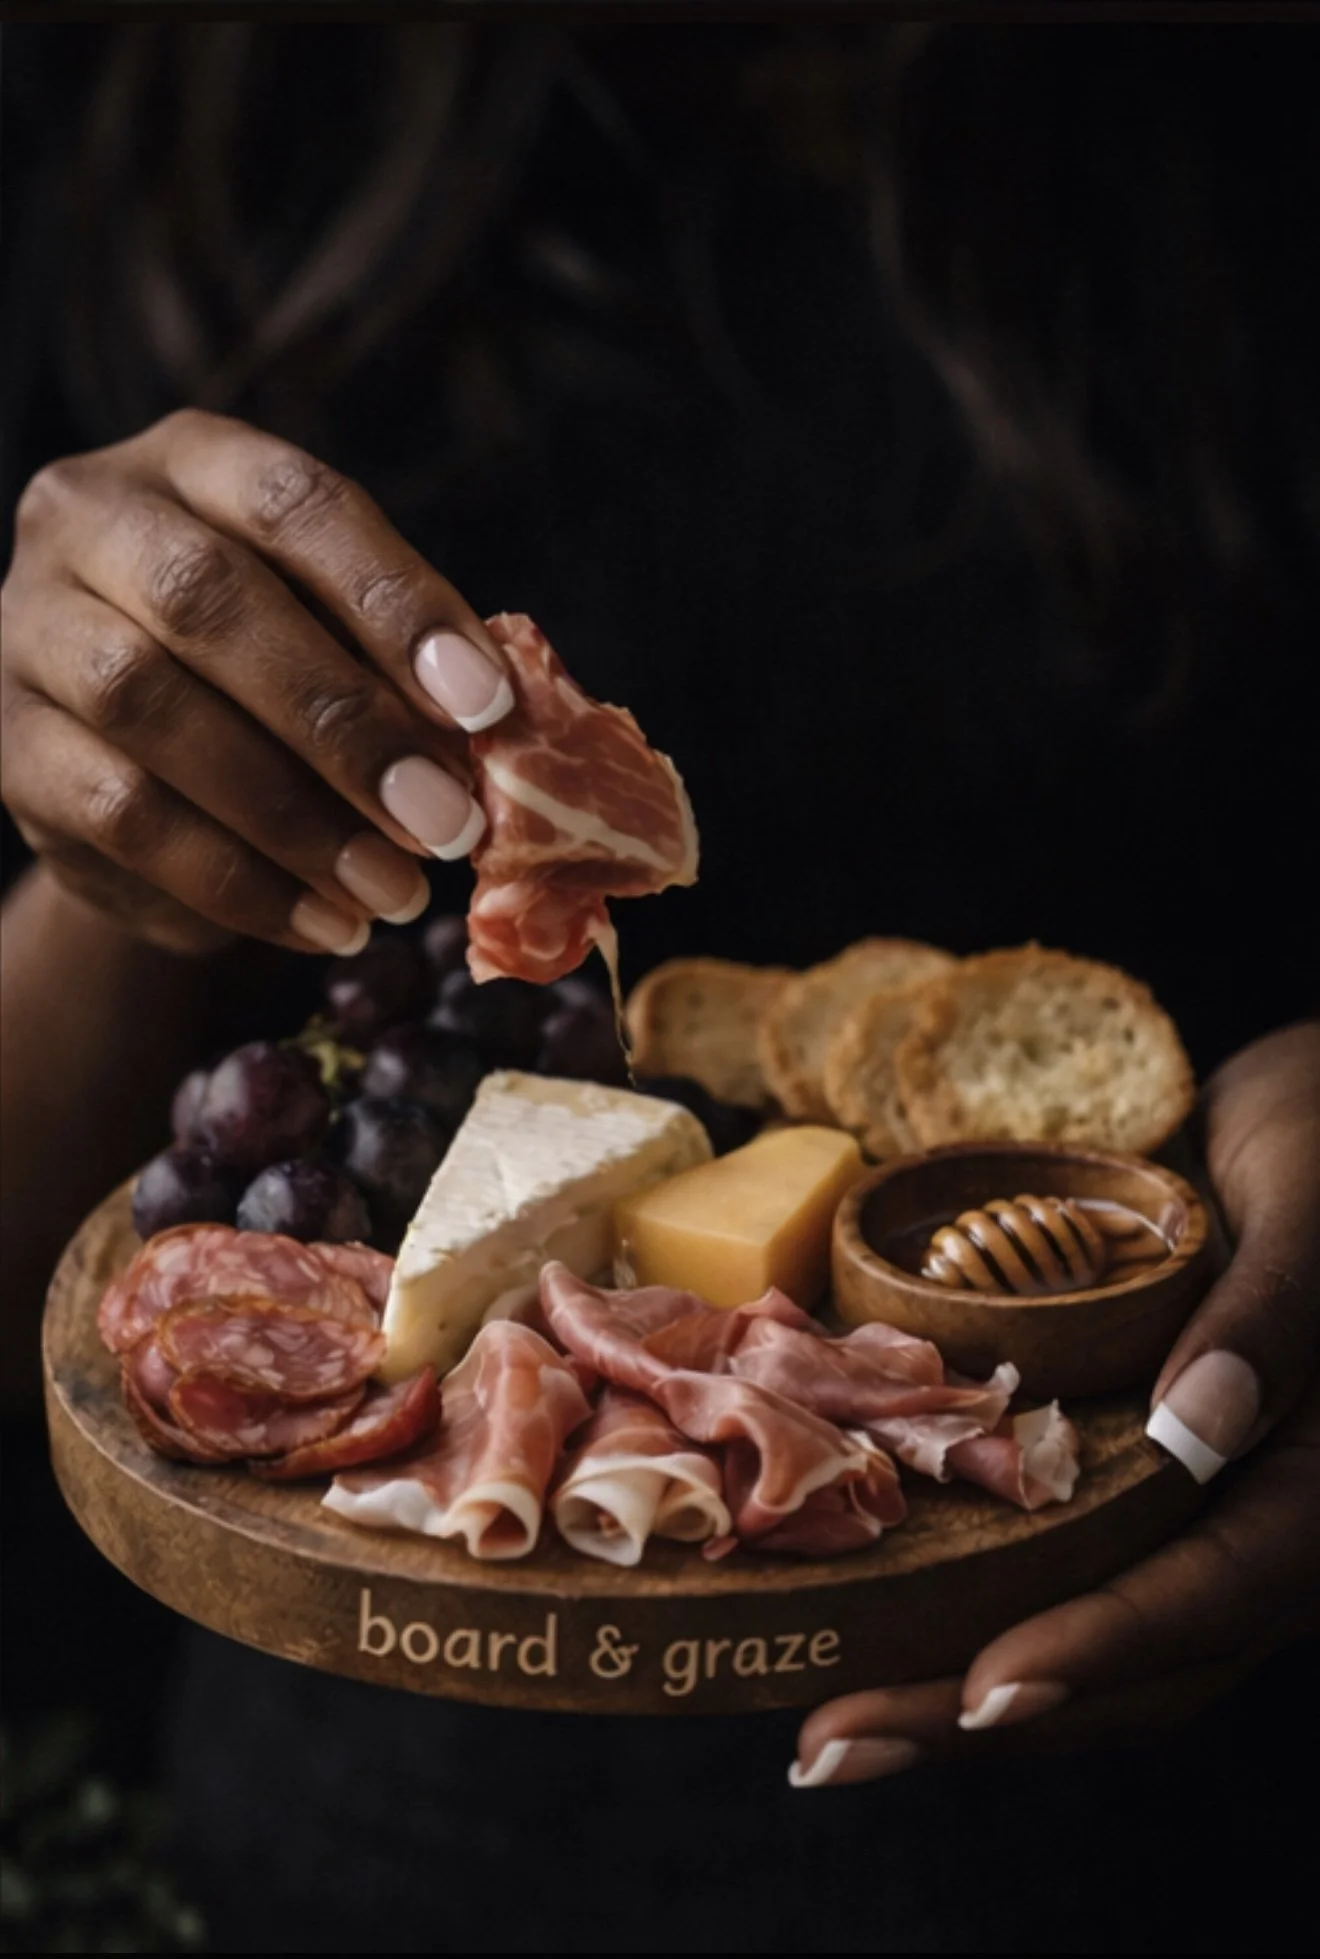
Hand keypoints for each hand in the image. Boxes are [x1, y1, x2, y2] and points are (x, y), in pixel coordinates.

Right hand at [1, 410, 513, 954]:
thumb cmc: (271, 681)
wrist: (140, 776)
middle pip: (208, 601)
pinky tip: (325, 922)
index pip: (294, 504)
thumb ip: (405, 664)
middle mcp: (90, 520)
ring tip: (396, 892)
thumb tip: (508, 732)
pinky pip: (121, 815)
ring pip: (150, 708)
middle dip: (346, 723)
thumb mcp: (340, 641)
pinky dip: (237, 881)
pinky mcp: (11, 751)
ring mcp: (31, 630)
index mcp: (195, 462)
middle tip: (446, 821)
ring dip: (295, 816)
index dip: (395, 601)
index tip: (487, 703)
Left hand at [791, 1021, 1319, 1786]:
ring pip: (1077, 1628)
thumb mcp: (1314, 1205)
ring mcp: (1190, 1508)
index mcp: (1318, 1487)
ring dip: (953, 1680)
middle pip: (1125, 1661)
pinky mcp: (1130, 1476)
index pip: (1210, 1596)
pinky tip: (862, 1604)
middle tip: (831, 1745)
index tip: (986, 1689)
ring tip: (823, 1719)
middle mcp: (1254, 1521)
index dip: (1098, 1650)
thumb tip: (1199, 1430)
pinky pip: (1051, 1559)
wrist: (1308, 1113)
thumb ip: (1275, 1316)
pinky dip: (962, 1596)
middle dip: (978, 1711)